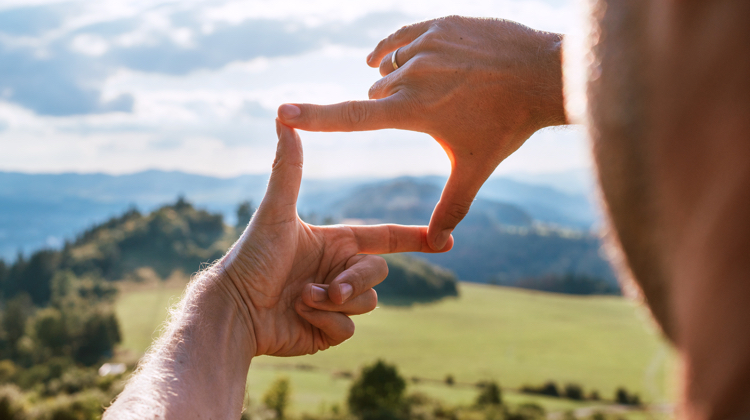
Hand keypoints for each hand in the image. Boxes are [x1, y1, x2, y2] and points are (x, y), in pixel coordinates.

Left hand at [221, 121, 451, 356]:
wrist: (233, 309)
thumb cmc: (252, 257)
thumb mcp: (275, 212)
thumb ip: (288, 168)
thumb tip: (282, 117)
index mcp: (336, 243)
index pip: (384, 238)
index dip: (413, 238)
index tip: (445, 240)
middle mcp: (339, 271)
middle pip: (377, 273)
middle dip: (356, 281)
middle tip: (332, 289)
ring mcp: (335, 303)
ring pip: (368, 303)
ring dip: (334, 302)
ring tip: (301, 298)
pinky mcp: (328, 331)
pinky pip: (348, 329)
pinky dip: (324, 322)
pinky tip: (298, 316)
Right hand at [277, 16, 566, 249]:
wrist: (542, 74)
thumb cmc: (508, 124)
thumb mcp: (475, 167)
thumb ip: (452, 206)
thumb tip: (439, 243)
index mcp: (412, 110)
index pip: (352, 116)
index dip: (315, 116)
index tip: (282, 110)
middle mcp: (411, 73)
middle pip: (375, 94)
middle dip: (388, 106)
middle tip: (424, 114)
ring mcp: (424, 44)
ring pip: (388, 65)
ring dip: (396, 79)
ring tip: (429, 88)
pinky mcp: (437, 23)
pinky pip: (399, 37)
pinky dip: (396, 50)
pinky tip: (396, 56)